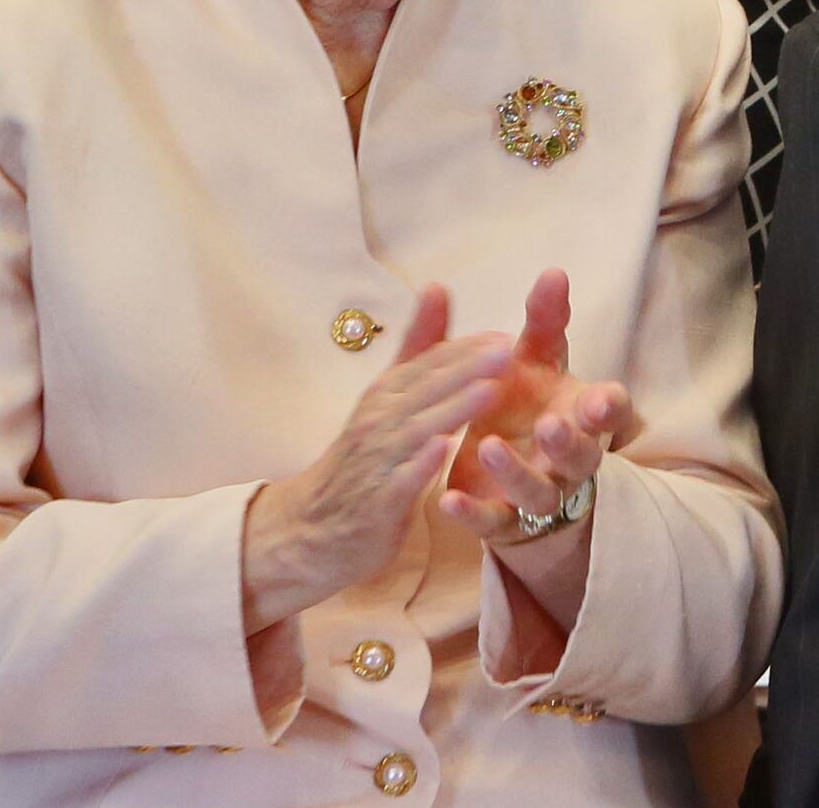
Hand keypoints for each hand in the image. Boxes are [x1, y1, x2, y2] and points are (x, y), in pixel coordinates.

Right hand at [239, 285, 514, 627]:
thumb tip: (438, 288)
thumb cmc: (360, 460)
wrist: (308, 530)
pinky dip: (419, 465)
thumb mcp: (387, 399)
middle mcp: (378, 422)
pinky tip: (443, 452)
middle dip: (467, 367)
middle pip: (426, 389)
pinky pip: (399, 481)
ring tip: (492, 390)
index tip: (507, 333)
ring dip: (453, 408)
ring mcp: (375, 462)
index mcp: (385, 395)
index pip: (429, 363)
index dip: (467, 348)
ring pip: (416, 430)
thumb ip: (418, 349)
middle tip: (510, 349)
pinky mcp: (375, 503)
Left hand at [434, 269, 639, 579]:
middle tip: (550, 422)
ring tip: (489, 446)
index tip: (599, 398)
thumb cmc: (528, 403)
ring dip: (517, 472)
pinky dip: (472, 513)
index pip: (609, 411)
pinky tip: (446, 498)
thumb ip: (545, 322)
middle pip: (581, 456)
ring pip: (538, 492)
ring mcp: (536, 493)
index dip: (607, 408)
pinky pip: (492, 522)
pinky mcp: (502, 520)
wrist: (508, 471)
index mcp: (581, 415)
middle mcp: (567, 458)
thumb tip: (553, 271)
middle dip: (568, 441)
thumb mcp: (536, 361)